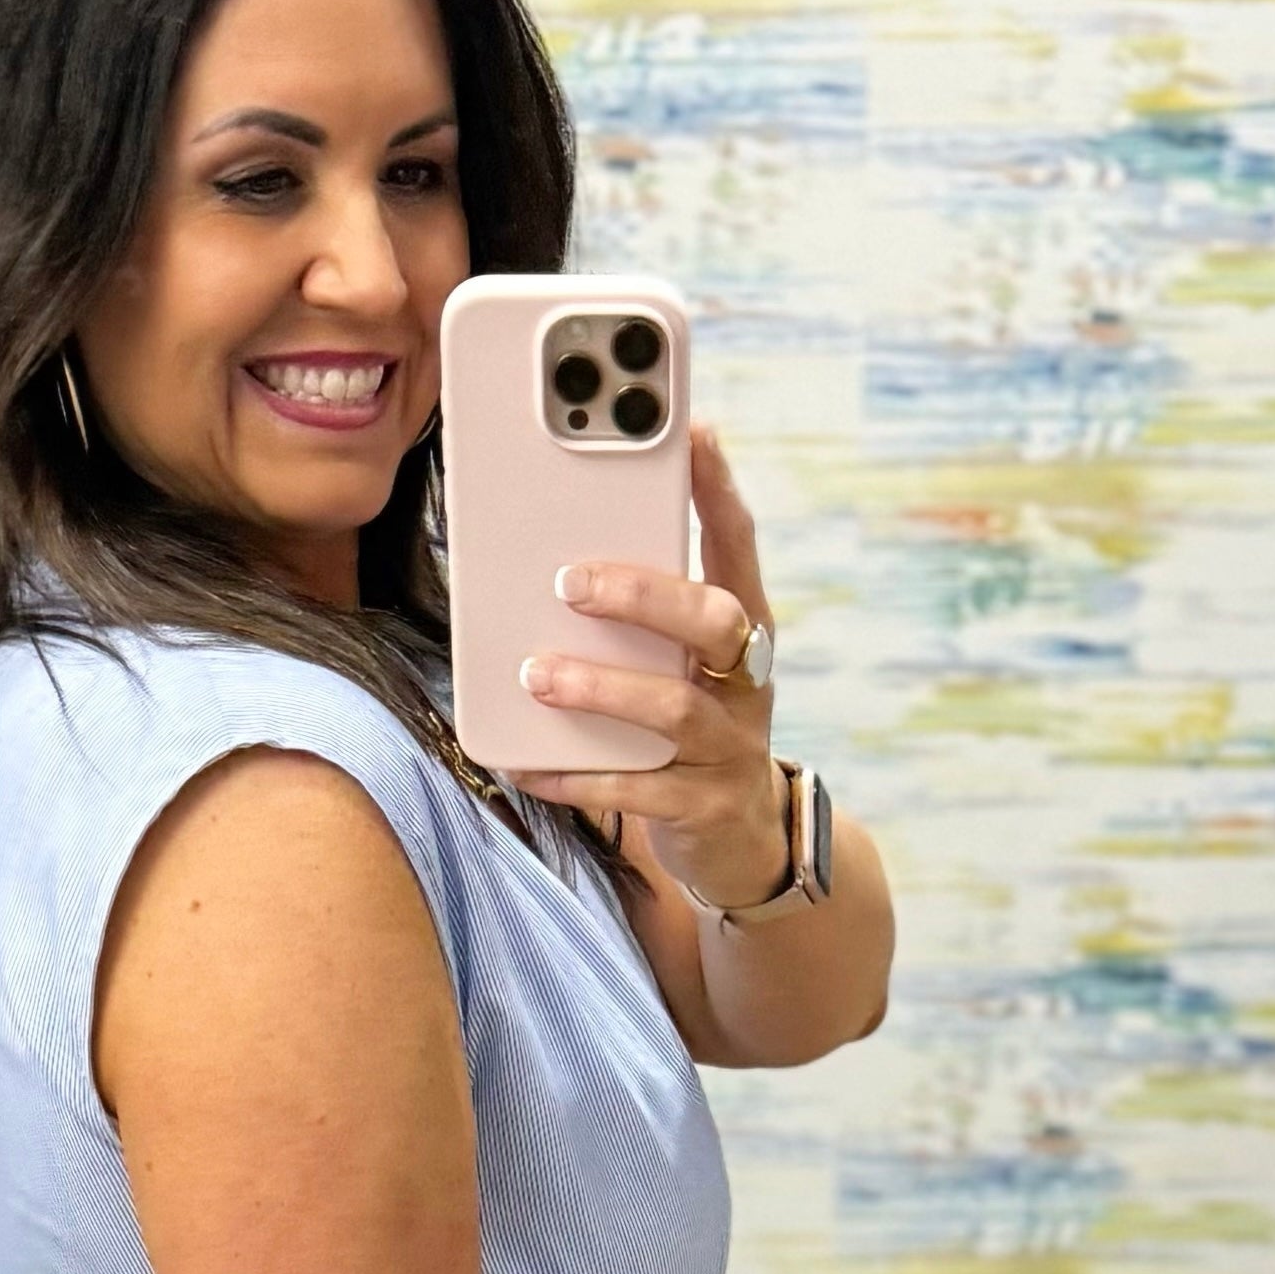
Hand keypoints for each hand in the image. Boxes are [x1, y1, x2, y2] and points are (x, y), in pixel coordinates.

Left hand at [512, 422, 786, 915]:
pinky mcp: (703, 808)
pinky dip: (577, 777)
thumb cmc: (691, 728)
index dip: (719, 490)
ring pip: (674, 710)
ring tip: (537, 674)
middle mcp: (747, 682)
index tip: (694, 433)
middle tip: (572, 581)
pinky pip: (635, 793)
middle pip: (716, 622)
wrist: (741, 840)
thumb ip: (641, 617)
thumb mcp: (681, 665)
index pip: (739, 547)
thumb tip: (550, 558)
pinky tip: (527, 765)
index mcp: (742, 631)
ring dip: (601, 688)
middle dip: (646, 595)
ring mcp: (730, 748)